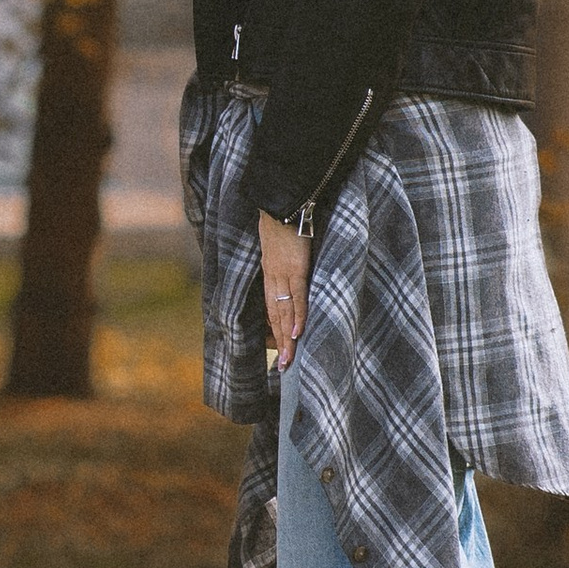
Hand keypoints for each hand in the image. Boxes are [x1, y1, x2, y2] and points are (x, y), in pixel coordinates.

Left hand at [258, 211, 310, 367]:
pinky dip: (298, 315)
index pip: (270, 308)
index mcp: (270, 273)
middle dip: (279, 344)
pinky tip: (297, 333)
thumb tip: (296, 270)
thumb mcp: (281, 244)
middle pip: (275, 317)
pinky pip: (297, 296)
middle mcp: (274, 277)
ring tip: (289, 361)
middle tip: (283, 368)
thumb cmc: (285, 219)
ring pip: (284, 312)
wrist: (283, 199)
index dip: (274, 330)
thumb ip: (287, 260)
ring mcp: (284, 274)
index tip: (277, 350)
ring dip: (287, 338)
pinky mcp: (296, 268)